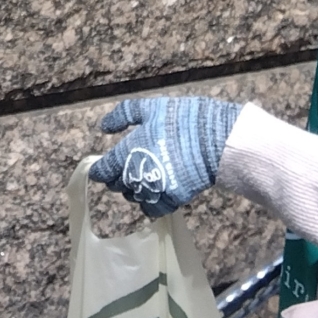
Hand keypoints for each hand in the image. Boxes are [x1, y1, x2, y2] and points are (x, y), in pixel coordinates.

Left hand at [88, 95, 241, 217]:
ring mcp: (155, 191)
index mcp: (127, 154)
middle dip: (118, 177)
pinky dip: (151, 203)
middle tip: (125, 168)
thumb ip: (123, 115)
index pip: (103, 171)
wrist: (216, 140)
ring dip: (134, 189)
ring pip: (134, 197)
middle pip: (118, 185)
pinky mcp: (173, 200)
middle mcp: (137, 176)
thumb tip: (104, 127)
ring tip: (143, 177)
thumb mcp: (150, 107)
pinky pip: (153, 209)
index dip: (100, 170)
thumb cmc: (182, 119)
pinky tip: (156, 192)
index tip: (101, 168)